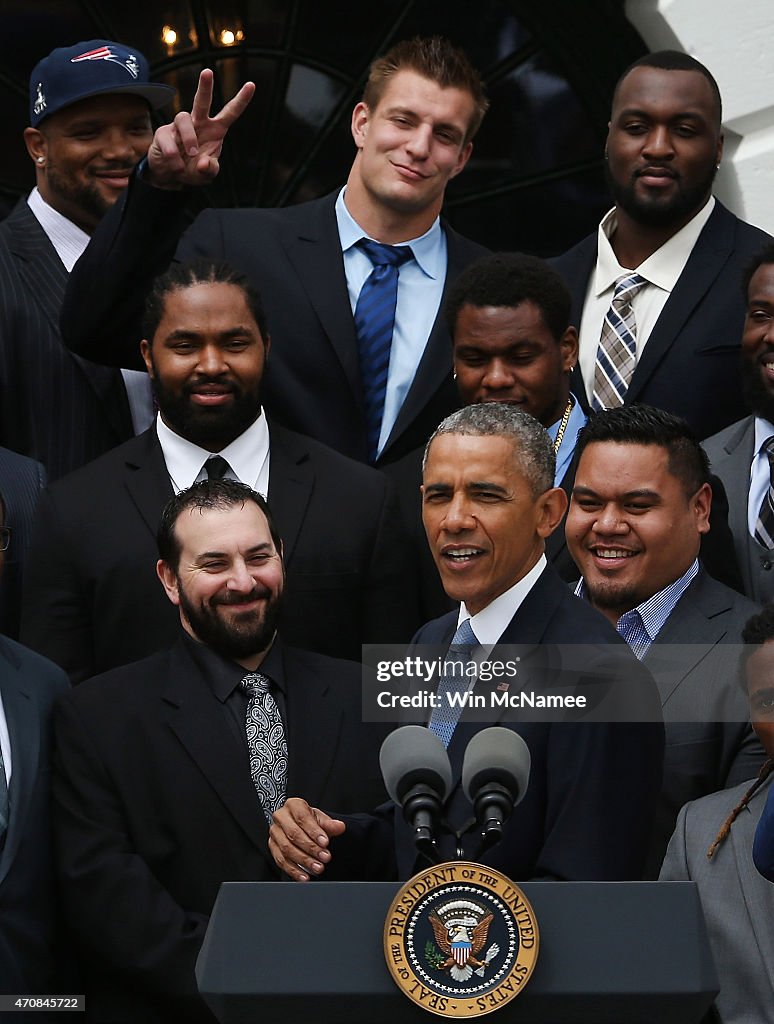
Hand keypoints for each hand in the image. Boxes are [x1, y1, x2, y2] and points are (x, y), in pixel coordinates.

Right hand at [146, 68, 254, 187]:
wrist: (170, 175)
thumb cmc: (193, 169)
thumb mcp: (206, 174)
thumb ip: (210, 170)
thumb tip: (203, 162)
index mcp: (215, 130)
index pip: (230, 113)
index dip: (241, 100)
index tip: (251, 85)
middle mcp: (198, 123)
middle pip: (202, 102)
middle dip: (205, 86)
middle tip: (208, 72)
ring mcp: (179, 126)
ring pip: (183, 118)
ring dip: (188, 139)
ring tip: (191, 156)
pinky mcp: (163, 133)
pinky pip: (169, 140)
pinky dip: (174, 157)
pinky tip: (177, 166)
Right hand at [269, 798, 345, 881]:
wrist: (300, 825)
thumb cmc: (309, 820)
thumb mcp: (321, 819)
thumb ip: (330, 824)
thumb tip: (340, 827)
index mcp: (293, 805)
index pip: (302, 818)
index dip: (314, 831)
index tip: (325, 843)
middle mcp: (280, 817)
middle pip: (293, 834)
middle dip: (311, 848)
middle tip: (325, 857)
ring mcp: (274, 833)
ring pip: (286, 849)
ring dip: (304, 861)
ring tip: (318, 868)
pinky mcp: (272, 847)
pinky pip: (281, 861)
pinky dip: (294, 871)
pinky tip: (305, 876)